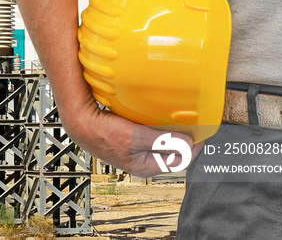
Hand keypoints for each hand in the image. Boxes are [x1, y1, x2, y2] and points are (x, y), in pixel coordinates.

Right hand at [61, 98, 203, 176]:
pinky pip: (150, 132)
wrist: (79, 122)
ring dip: (169, 130)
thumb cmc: (102, 133)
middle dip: (182, 138)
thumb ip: (162, 141)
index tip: (202, 134)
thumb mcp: (134, 138)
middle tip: (192, 123)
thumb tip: (186, 142)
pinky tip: (156, 115)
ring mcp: (135, 148)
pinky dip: (156, 124)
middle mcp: (142, 159)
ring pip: (160, 141)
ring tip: (177, 119)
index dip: (192, 148)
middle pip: (171, 151)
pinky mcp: (129, 137)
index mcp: (146, 166)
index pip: (179, 161)